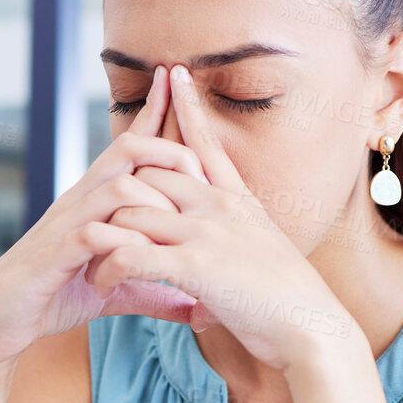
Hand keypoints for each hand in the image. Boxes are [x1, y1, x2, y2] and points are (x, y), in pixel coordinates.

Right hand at [0, 65, 218, 365]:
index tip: (173, 79)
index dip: (151, 112)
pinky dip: (125, 243)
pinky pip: (95, 235)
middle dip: (170, 154)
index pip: (128, 146)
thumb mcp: (116, 291)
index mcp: (94, 201)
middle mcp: (80, 203)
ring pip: (117, 188)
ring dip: (155, 203)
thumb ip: (154, 289)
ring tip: (179, 228)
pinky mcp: (54, 256)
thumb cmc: (54, 297)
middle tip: (201, 178)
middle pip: (128, 151)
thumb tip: (196, 303)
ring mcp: (66, 226)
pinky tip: (146, 259)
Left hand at [84, 65, 362, 373]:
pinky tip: (102, 284)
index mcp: (237, 202)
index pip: (207, 145)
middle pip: (151, 171)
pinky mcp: (194, 267)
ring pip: (131, 212)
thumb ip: (242, 236)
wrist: (313, 328)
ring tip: (89, 262)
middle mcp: (219, 207)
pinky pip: (131, 254)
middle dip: (118, 190)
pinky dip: (109, 268)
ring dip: (103, 238)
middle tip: (94, 217)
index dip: (190, 108)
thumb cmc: (293, 301)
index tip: (174, 74)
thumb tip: (229, 241)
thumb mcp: (269, 252)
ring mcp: (205, 233)